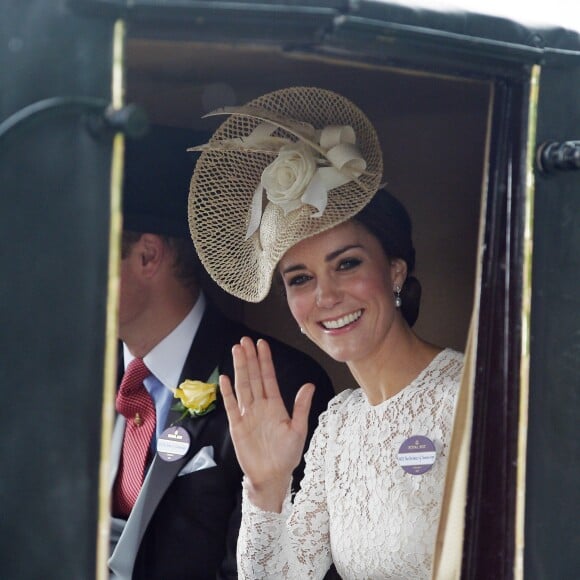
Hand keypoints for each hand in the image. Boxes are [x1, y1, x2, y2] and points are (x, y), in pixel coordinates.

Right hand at [220, 337, 314, 511]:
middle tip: (245, 340)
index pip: (268, 377)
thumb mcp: (298, 429)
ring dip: (239, 368)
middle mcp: (260, 406)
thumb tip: (309, 385)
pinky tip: (224, 378)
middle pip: (253, 377)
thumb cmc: (287, 455)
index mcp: (275, 405)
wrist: (272, 477)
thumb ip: (301, 407)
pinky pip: (231, 406)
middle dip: (249, 358)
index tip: (261, 344)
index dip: (265, 360)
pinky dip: (227, 393)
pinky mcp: (237, 426)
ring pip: (242, 386)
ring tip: (236, 351)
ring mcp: (247, 414)